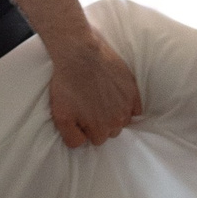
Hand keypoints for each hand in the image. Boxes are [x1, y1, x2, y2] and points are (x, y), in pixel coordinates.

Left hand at [46, 31, 141, 149]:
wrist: (79, 53)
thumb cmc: (67, 83)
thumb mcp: (60, 115)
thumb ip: (71, 137)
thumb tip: (82, 143)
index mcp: (101, 129)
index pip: (97, 139)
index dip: (87, 128)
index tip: (81, 115)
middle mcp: (117, 120)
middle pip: (111, 131)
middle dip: (101, 122)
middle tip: (90, 106)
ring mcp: (127, 105)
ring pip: (123, 120)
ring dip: (114, 114)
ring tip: (101, 99)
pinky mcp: (132, 89)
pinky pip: (136, 108)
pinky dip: (128, 106)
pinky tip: (116, 97)